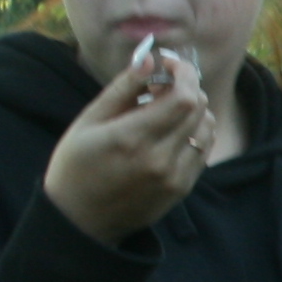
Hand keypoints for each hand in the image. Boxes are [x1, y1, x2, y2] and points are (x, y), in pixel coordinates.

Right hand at [42, 41, 214, 240]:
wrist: (79, 222)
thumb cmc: (76, 166)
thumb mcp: (89, 121)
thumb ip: (123, 88)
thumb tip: (149, 59)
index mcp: (133, 139)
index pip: (184, 97)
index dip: (185, 74)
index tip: (170, 64)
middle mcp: (160, 160)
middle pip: (198, 108)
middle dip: (186, 87)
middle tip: (162, 85)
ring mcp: (174, 178)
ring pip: (206, 127)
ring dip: (193, 109)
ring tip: (165, 108)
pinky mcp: (180, 190)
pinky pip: (203, 150)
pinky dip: (195, 132)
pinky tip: (172, 130)